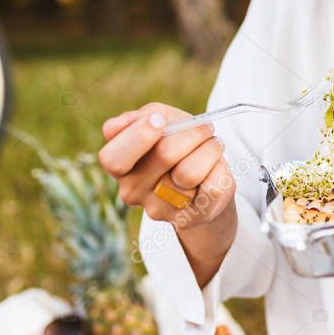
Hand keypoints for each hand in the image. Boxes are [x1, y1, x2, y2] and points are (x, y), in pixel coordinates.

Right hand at [97, 102, 236, 231]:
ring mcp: (158, 208)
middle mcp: (132, 190)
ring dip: (210, 150)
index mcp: (119, 165)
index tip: (160, 121)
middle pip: (164, 154)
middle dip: (192, 133)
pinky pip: (213, 188)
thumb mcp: (160, 119)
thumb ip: (145, 115)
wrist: (204, 177)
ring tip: (211, 148)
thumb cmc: (178, 142)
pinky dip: (220, 170)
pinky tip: (214, 170)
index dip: (138, 135)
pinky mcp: (188, 219)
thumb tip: (145, 119)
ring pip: (190, 173)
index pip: (113, 157)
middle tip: (203, 128)